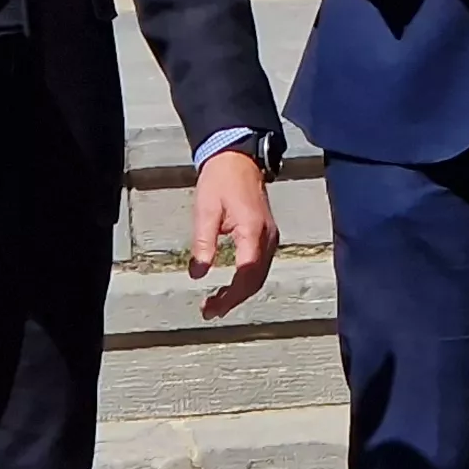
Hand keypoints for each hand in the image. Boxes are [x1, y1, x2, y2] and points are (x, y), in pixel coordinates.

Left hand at [187, 147, 280, 317]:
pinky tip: (231, 284)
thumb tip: (197, 273)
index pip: (245, 275)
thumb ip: (203, 244)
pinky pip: (260, 265)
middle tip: (210, 311)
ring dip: (240, 292)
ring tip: (217, 303)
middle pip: (255, 280)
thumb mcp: (205, 211)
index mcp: (253, 231)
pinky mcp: (268, 234)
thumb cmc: (220, 180)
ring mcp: (271, 236)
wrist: (238, 157)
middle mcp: (267, 237)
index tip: (210, 308)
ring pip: (260, 275)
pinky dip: (247, 280)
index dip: (230, 296)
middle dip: (234, 299)